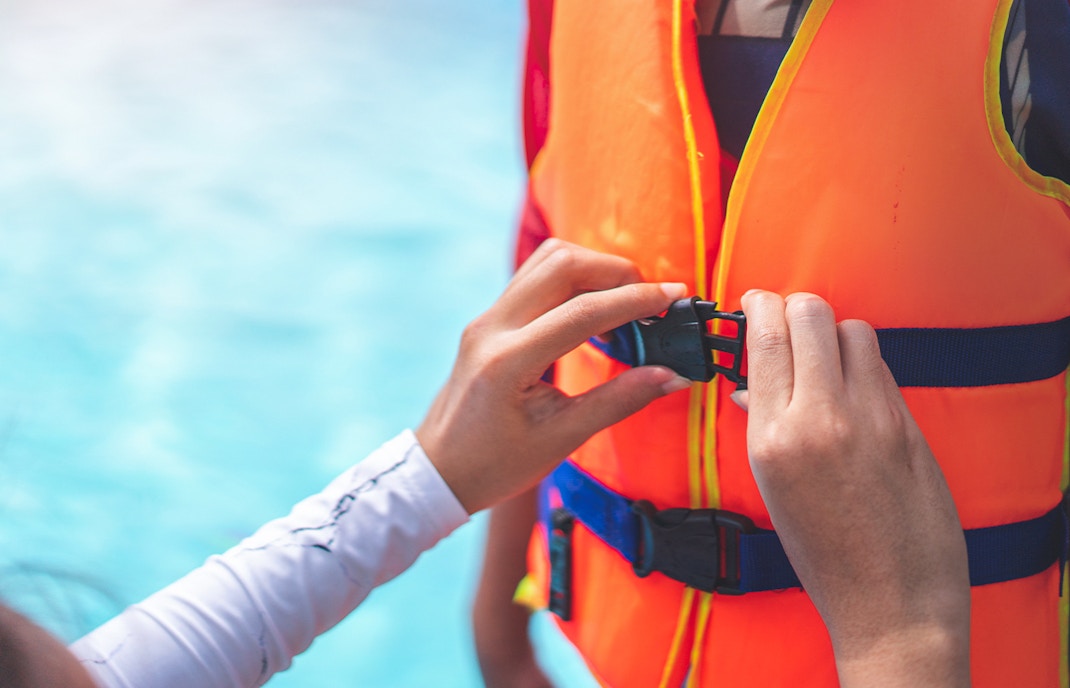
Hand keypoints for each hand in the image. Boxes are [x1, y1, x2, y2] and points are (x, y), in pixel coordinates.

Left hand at [416, 239, 689, 513]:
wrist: (437, 471)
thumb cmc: (493, 465)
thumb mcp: (560, 440)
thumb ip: (618, 401)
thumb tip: (671, 374)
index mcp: (507, 361)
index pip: (582, 311)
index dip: (636, 300)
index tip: (674, 298)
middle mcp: (492, 327)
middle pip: (563, 263)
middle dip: (616, 272)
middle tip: (650, 302)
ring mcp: (487, 318)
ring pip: (547, 260)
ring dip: (594, 269)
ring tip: (625, 305)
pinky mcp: (489, 319)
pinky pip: (535, 277)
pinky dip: (573, 280)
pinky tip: (595, 312)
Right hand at [740, 291, 970, 687]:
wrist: (891, 602)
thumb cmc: (825, 555)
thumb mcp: (773, 490)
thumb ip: (762, 426)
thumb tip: (751, 386)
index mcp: (774, 438)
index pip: (767, 335)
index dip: (760, 305)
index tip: (756, 303)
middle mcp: (822, 419)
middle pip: (811, 313)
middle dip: (795, 307)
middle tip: (787, 322)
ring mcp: (872, 419)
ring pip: (853, 331)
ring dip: (834, 335)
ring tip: (824, 362)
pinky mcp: (908, 426)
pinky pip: (883, 368)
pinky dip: (863, 367)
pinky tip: (854, 392)